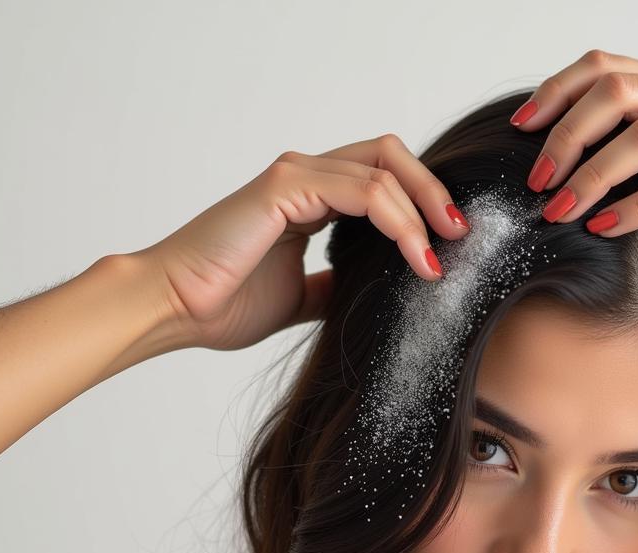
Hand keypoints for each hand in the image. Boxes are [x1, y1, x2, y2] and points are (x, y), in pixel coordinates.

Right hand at [131, 137, 470, 352]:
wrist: (175, 310)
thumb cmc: (223, 303)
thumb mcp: (302, 297)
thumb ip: (335, 283)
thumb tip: (371, 292)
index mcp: (310, 197)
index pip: (382, 178)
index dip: (421, 204)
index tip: (449, 247)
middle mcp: (306, 176)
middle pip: (391, 157)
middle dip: (433, 193)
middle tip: (461, 236)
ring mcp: (295, 175)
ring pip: (384, 169)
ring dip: (424, 212)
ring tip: (441, 258)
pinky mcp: (286, 186)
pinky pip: (363, 191)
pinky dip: (399, 221)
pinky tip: (418, 257)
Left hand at [510, 50, 637, 280]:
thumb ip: (625, 148)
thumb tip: (550, 161)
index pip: (604, 66)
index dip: (555, 93)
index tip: (520, 131)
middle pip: (617, 92)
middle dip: (567, 138)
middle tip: (539, 183)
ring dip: (593, 176)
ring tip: (561, 210)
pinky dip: (635, 208)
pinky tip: (604, 228)